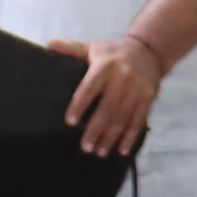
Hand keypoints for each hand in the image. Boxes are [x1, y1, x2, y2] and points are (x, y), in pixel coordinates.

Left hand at [52, 35, 162, 156]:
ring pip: (122, 117)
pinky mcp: (148, 97)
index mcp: (104, 66)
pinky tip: (121, 150)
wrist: (148, 51)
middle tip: (85, 147)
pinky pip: (138, 120)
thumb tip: (48, 44)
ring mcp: (137, 89)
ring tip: (100, 152)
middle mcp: (122, 78)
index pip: (89, 88)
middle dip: (96, 129)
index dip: (80, 105)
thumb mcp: (92, 48)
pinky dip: (130, 137)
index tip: (70, 122)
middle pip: (107, 108)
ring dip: (111, 137)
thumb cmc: (112, 54)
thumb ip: (70, 48)